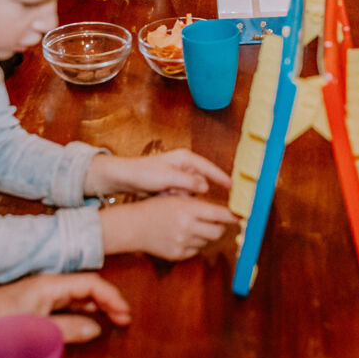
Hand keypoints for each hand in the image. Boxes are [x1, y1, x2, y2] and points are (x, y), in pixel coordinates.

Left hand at [0, 273, 130, 342]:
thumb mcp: (35, 327)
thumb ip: (68, 328)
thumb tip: (96, 329)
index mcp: (52, 283)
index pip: (91, 283)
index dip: (111, 297)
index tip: (124, 314)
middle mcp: (51, 284)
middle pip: (89, 287)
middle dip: (110, 301)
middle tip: (125, 319)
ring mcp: (44, 293)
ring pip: (80, 295)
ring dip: (99, 306)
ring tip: (115, 319)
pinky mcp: (38, 302)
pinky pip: (68, 303)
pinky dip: (84, 310)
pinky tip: (90, 320)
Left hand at [85, 148, 232, 195]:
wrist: (124, 178)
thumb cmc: (144, 172)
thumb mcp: (167, 177)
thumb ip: (188, 181)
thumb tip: (205, 187)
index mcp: (185, 158)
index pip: (209, 168)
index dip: (222, 178)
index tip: (233, 187)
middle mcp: (184, 166)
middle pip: (200, 182)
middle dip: (191, 191)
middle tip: (175, 192)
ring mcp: (178, 177)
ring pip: (191, 192)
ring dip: (181, 197)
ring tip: (165, 193)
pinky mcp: (172, 186)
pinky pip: (182, 197)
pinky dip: (175, 199)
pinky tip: (163, 197)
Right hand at [100, 195, 237, 259]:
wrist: (133, 226)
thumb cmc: (156, 208)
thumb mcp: (178, 199)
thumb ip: (201, 205)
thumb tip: (226, 212)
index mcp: (188, 209)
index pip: (221, 214)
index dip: (233, 216)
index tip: (241, 215)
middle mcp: (187, 227)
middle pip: (219, 231)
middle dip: (221, 227)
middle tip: (219, 222)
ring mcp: (183, 243)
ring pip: (208, 241)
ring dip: (206, 235)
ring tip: (193, 226)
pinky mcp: (179, 254)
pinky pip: (197, 250)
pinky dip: (195, 243)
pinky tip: (183, 235)